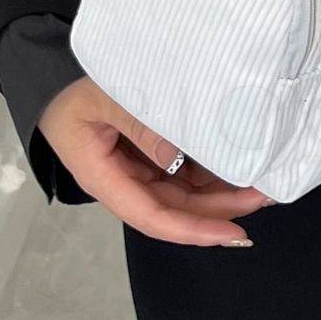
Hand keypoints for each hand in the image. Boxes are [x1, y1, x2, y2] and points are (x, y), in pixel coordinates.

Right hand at [38, 77, 271, 245]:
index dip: (191, 229)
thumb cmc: (73, 94)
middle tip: (263, 198)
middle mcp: (126, 183)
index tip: (230, 232)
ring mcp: (140, 172)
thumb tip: (173, 155)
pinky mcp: (151, 158)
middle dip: (219, 211)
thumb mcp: (101, 99)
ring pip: (184, 194)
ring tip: (262, 186)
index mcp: (105, 178)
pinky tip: (240, 168)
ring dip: (221, 194)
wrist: (57, 87)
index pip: (151, 215)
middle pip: (176, 209)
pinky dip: (212, 174)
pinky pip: (184, 174)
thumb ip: (136, 123)